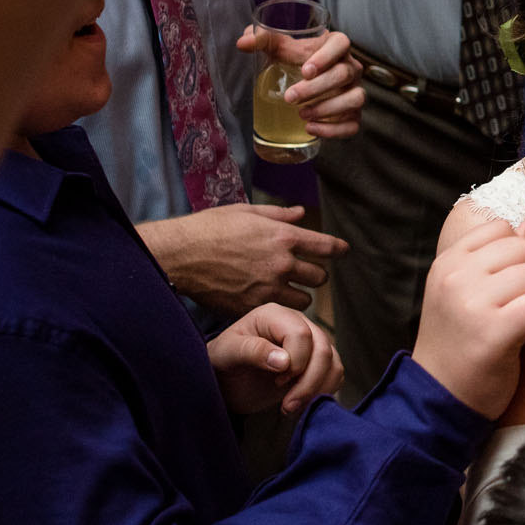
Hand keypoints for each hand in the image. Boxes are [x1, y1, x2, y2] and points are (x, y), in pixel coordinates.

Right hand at [140, 202, 348, 313]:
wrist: (181, 255)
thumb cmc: (210, 228)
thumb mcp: (247, 212)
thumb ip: (278, 215)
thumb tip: (300, 213)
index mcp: (284, 237)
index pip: (326, 247)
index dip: (338, 249)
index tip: (343, 251)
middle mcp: (282, 264)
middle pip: (320, 278)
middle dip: (316, 275)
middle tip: (306, 273)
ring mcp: (268, 289)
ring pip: (304, 301)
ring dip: (300, 296)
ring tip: (289, 291)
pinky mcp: (252, 307)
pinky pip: (277, 312)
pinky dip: (276, 308)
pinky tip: (266, 301)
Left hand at [207, 303, 342, 414]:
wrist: (227, 381)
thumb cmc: (223, 361)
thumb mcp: (227, 353)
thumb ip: (252, 351)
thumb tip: (284, 361)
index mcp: (275, 315)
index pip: (301, 334)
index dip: (295, 361)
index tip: (276, 381)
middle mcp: (297, 323)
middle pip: (322, 349)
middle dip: (308, 382)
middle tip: (287, 405)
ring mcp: (311, 342)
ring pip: (333, 362)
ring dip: (317, 389)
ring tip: (292, 406)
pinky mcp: (317, 362)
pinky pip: (335, 373)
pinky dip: (324, 391)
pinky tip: (301, 403)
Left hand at [237, 25, 365, 137]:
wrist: (306, 82)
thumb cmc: (296, 61)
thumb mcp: (280, 49)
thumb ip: (262, 40)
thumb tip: (242, 42)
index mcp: (336, 46)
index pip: (341, 44)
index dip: (326, 56)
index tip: (305, 70)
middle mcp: (351, 67)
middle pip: (343, 74)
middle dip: (316, 88)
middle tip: (290, 98)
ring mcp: (354, 91)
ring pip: (354, 99)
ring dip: (328, 109)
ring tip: (302, 114)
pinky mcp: (353, 114)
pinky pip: (353, 124)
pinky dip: (334, 129)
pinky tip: (311, 129)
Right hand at [413, 217, 524, 416]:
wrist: (439, 399)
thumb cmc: (459, 341)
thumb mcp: (457, 290)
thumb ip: (487, 258)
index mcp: (447, 261)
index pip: (502, 228)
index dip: (514, 256)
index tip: (503, 286)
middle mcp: (456, 276)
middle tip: (512, 308)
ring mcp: (473, 303)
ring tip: (517, 324)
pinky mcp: (494, 332)